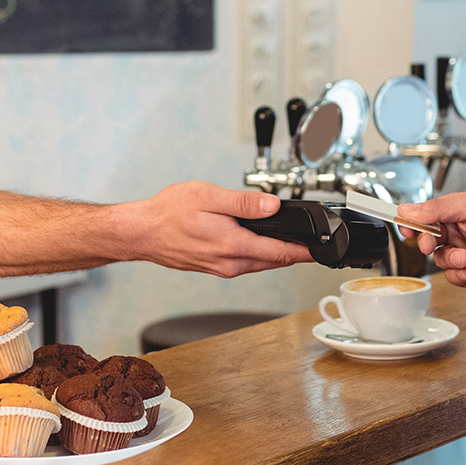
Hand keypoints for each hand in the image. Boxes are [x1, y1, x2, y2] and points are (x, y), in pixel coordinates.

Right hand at [119, 182, 311, 277]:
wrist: (142, 233)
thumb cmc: (168, 213)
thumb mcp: (208, 196)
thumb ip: (243, 203)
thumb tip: (272, 205)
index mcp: (233, 245)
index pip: (281, 252)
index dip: (306, 251)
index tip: (323, 250)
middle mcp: (230, 263)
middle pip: (275, 261)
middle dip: (296, 254)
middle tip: (315, 245)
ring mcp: (222, 268)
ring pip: (261, 264)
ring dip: (278, 255)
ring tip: (294, 245)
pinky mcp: (214, 268)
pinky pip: (246, 264)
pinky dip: (259, 256)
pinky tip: (261, 246)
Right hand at [397, 193, 465, 291]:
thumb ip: (439, 207)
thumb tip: (408, 208)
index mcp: (457, 213)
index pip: (424, 216)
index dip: (412, 222)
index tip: (404, 226)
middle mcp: (459, 234)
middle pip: (427, 240)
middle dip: (427, 243)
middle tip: (432, 243)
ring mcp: (465, 255)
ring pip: (439, 261)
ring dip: (451, 259)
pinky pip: (453, 278)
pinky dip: (462, 273)